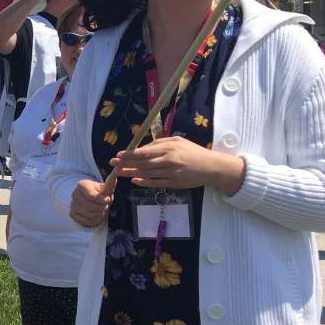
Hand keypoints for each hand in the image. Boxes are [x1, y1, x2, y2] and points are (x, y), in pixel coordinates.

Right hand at [70, 179, 112, 227]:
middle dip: (103, 208)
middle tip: (105, 206)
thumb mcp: (104, 188)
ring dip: (100, 214)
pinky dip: (94, 221)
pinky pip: (87, 221)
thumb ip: (110, 182)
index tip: (107, 200)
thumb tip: (117, 171)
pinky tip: (96, 216)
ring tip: (101, 210)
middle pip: (92, 207)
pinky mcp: (72, 214)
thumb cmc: (98, 193)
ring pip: (90, 215)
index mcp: (82, 184)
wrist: (87, 200)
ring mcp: (72, 205)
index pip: (92, 196)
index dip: (102, 200)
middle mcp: (74, 194)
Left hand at [113, 137, 245, 194]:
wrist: (211, 167)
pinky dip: (144, 182)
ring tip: (119, 173)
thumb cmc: (193, 152)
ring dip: (131, 173)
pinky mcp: (174, 183)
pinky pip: (156, 183)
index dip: (130, 154)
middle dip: (126, 164)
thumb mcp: (178, 141)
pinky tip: (135, 181)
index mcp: (169, 148)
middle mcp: (168, 160)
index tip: (118, 155)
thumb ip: (160, 143)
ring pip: (147, 173)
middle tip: (113, 164)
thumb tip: (142, 147)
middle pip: (143, 163)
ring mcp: (171, 173)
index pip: (144, 151)